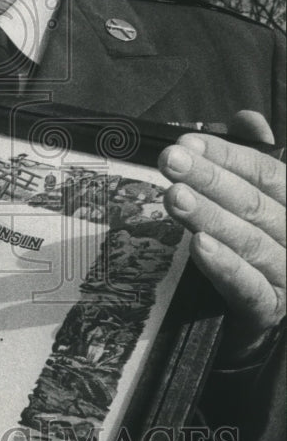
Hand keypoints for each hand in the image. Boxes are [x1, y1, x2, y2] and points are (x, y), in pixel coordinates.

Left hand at [158, 111, 285, 363]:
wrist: (245, 322)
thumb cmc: (247, 251)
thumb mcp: (247, 200)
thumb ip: (249, 158)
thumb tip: (247, 117)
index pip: (267, 172)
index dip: (227, 155)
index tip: (187, 143)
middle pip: (254, 203)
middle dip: (210, 179)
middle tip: (170, 161)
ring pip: (250, 241)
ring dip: (211, 216)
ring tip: (175, 197)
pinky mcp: (269, 310)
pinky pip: (248, 286)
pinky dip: (224, 265)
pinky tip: (199, 246)